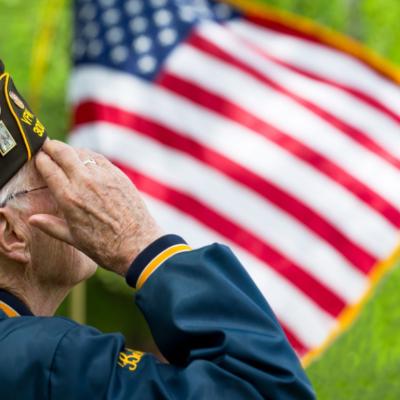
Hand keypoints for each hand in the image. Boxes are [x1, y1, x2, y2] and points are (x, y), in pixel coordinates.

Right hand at [29, 140, 162, 275]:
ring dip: (71, 151)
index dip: (40, 159)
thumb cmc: (105, 247)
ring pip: (82, 152)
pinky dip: (90, 157)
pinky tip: (87, 161)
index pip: (48, 167)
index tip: (37, 158)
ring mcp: (104, 176)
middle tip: (46, 146)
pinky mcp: (119, 176)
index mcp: (69, 197)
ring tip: (66, 154)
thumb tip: (32, 219)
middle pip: (63, 152)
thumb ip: (51, 226)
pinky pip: (100, 159)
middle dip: (51, 146)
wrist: (138, 245)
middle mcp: (85, 182)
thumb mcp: (74, 239)